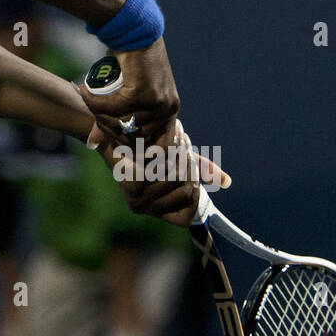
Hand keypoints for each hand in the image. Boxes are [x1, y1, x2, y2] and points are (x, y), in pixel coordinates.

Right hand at [77, 38, 179, 145]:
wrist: (135, 32)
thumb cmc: (130, 61)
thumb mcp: (126, 95)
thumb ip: (113, 120)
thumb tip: (93, 145)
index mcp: (169, 112)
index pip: (160, 149)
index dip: (136, 150)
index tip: (114, 138)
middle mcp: (167, 109)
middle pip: (133, 139)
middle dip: (109, 129)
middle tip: (95, 114)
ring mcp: (157, 103)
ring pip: (121, 124)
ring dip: (100, 115)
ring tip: (90, 101)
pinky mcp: (142, 93)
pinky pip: (112, 108)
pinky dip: (95, 102)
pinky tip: (85, 92)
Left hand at [98, 118, 230, 226]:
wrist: (110, 127)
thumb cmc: (142, 141)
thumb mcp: (174, 157)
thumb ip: (199, 171)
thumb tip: (226, 182)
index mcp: (152, 206)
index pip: (193, 205)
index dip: (194, 179)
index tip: (185, 159)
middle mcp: (143, 207)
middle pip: (188, 189)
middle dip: (187, 162)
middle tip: (177, 142)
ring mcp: (137, 199)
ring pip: (178, 179)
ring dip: (178, 155)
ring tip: (167, 139)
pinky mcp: (132, 185)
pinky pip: (167, 171)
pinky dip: (167, 152)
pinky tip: (158, 140)